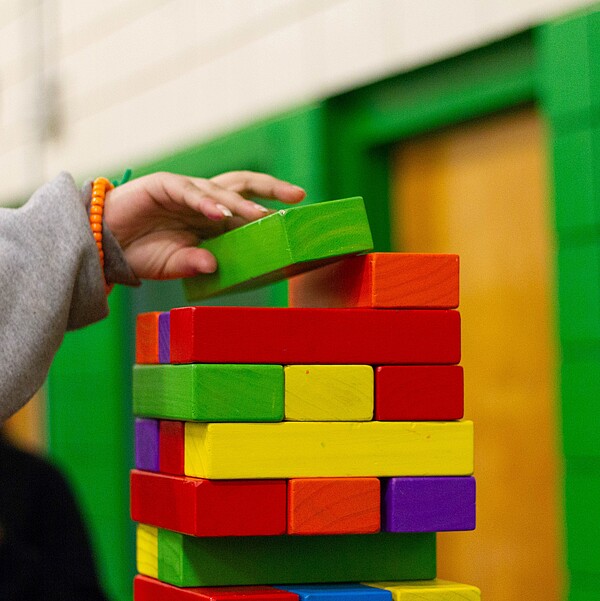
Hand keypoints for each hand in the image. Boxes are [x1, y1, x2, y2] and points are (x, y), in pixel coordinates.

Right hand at [103, 171, 304, 278]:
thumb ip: (194, 264)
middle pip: (243, 185)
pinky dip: (205, 202)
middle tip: (298, 196)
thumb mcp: (174, 264)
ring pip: (220, 189)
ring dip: (241, 203)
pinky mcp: (163, 186)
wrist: (103, 243)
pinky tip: (220, 214)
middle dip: (270, 189)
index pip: (245, 208)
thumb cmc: (140, 253)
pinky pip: (189, 192)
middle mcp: (203, 201)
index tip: (295, 219)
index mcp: (210, 218)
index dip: (268, 211)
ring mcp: (185, 191)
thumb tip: (214, 267)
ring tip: (260, 216)